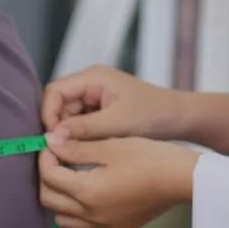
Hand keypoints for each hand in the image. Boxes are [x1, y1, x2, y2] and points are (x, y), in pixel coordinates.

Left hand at [40, 135, 198, 227]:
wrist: (183, 179)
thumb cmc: (150, 158)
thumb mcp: (110, 147)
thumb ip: (76, 147)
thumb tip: (49, 142)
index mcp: (87, 192)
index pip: (48, 177)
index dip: (45, 157)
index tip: (52, 143)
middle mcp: (92, 215)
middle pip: (49, 201)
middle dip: (46, 178)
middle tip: (56, 158)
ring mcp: (105, 224)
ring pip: (63, 218)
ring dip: (59, 197)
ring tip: (69, 176)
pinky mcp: (118, 227)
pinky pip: (85, 223)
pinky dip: (78, 209)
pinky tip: (90, 188)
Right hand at [42, 65, 185, 140]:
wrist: (180, 119)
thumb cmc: (154, 115)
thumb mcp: (117, 124)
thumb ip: (84, 129)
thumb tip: (52, 137)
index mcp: (93, 77)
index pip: (54, 91)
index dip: (48, 113)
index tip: (51, 138)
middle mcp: (91, 83)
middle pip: (59, 104)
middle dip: (59, 127)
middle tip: (63, 149)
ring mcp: (95, 97)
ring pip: (68, 117)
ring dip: (71, 134)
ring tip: (80, 150)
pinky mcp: (101, 111)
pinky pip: (81, 124)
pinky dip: (81, 136)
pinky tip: (89, 149)